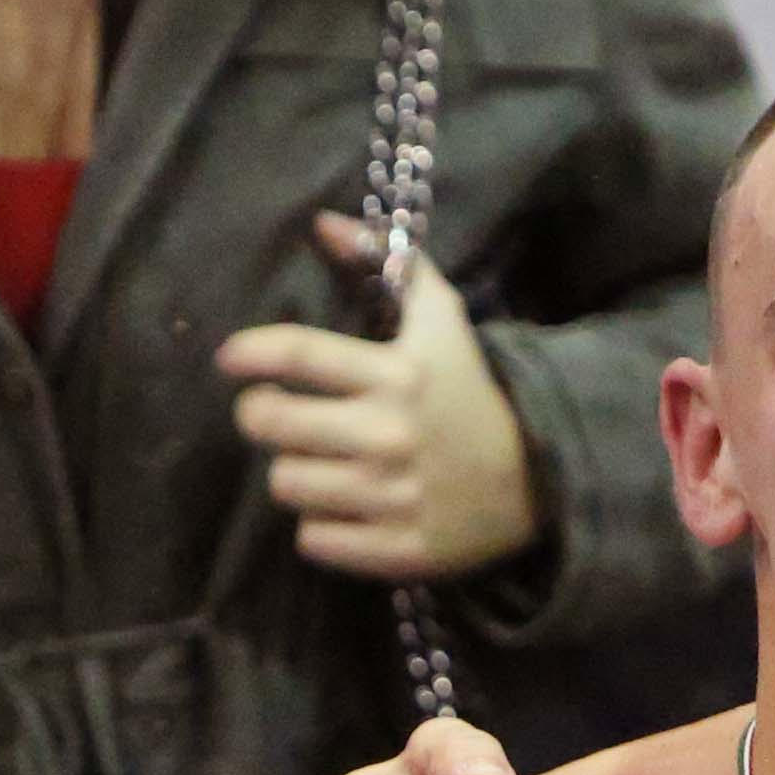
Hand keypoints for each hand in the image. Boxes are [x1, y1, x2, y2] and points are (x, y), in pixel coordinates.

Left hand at [217, 221, 539, 583]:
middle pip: (270, 424)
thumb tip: (322, 223)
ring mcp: (393, 497)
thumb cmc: (473, 390)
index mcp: (396, 374)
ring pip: (285, 484)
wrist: (543, 475)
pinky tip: (348, 507)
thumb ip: (390, 262)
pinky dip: (322, 526)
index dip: (249, 354)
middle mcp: (389, 435)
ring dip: (295, 473)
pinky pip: (314, 540)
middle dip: (261, 415)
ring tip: (321, 463)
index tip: (231, 360)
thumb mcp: (441, 318)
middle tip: (274, 416)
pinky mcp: (399, 551)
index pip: (295, 354)